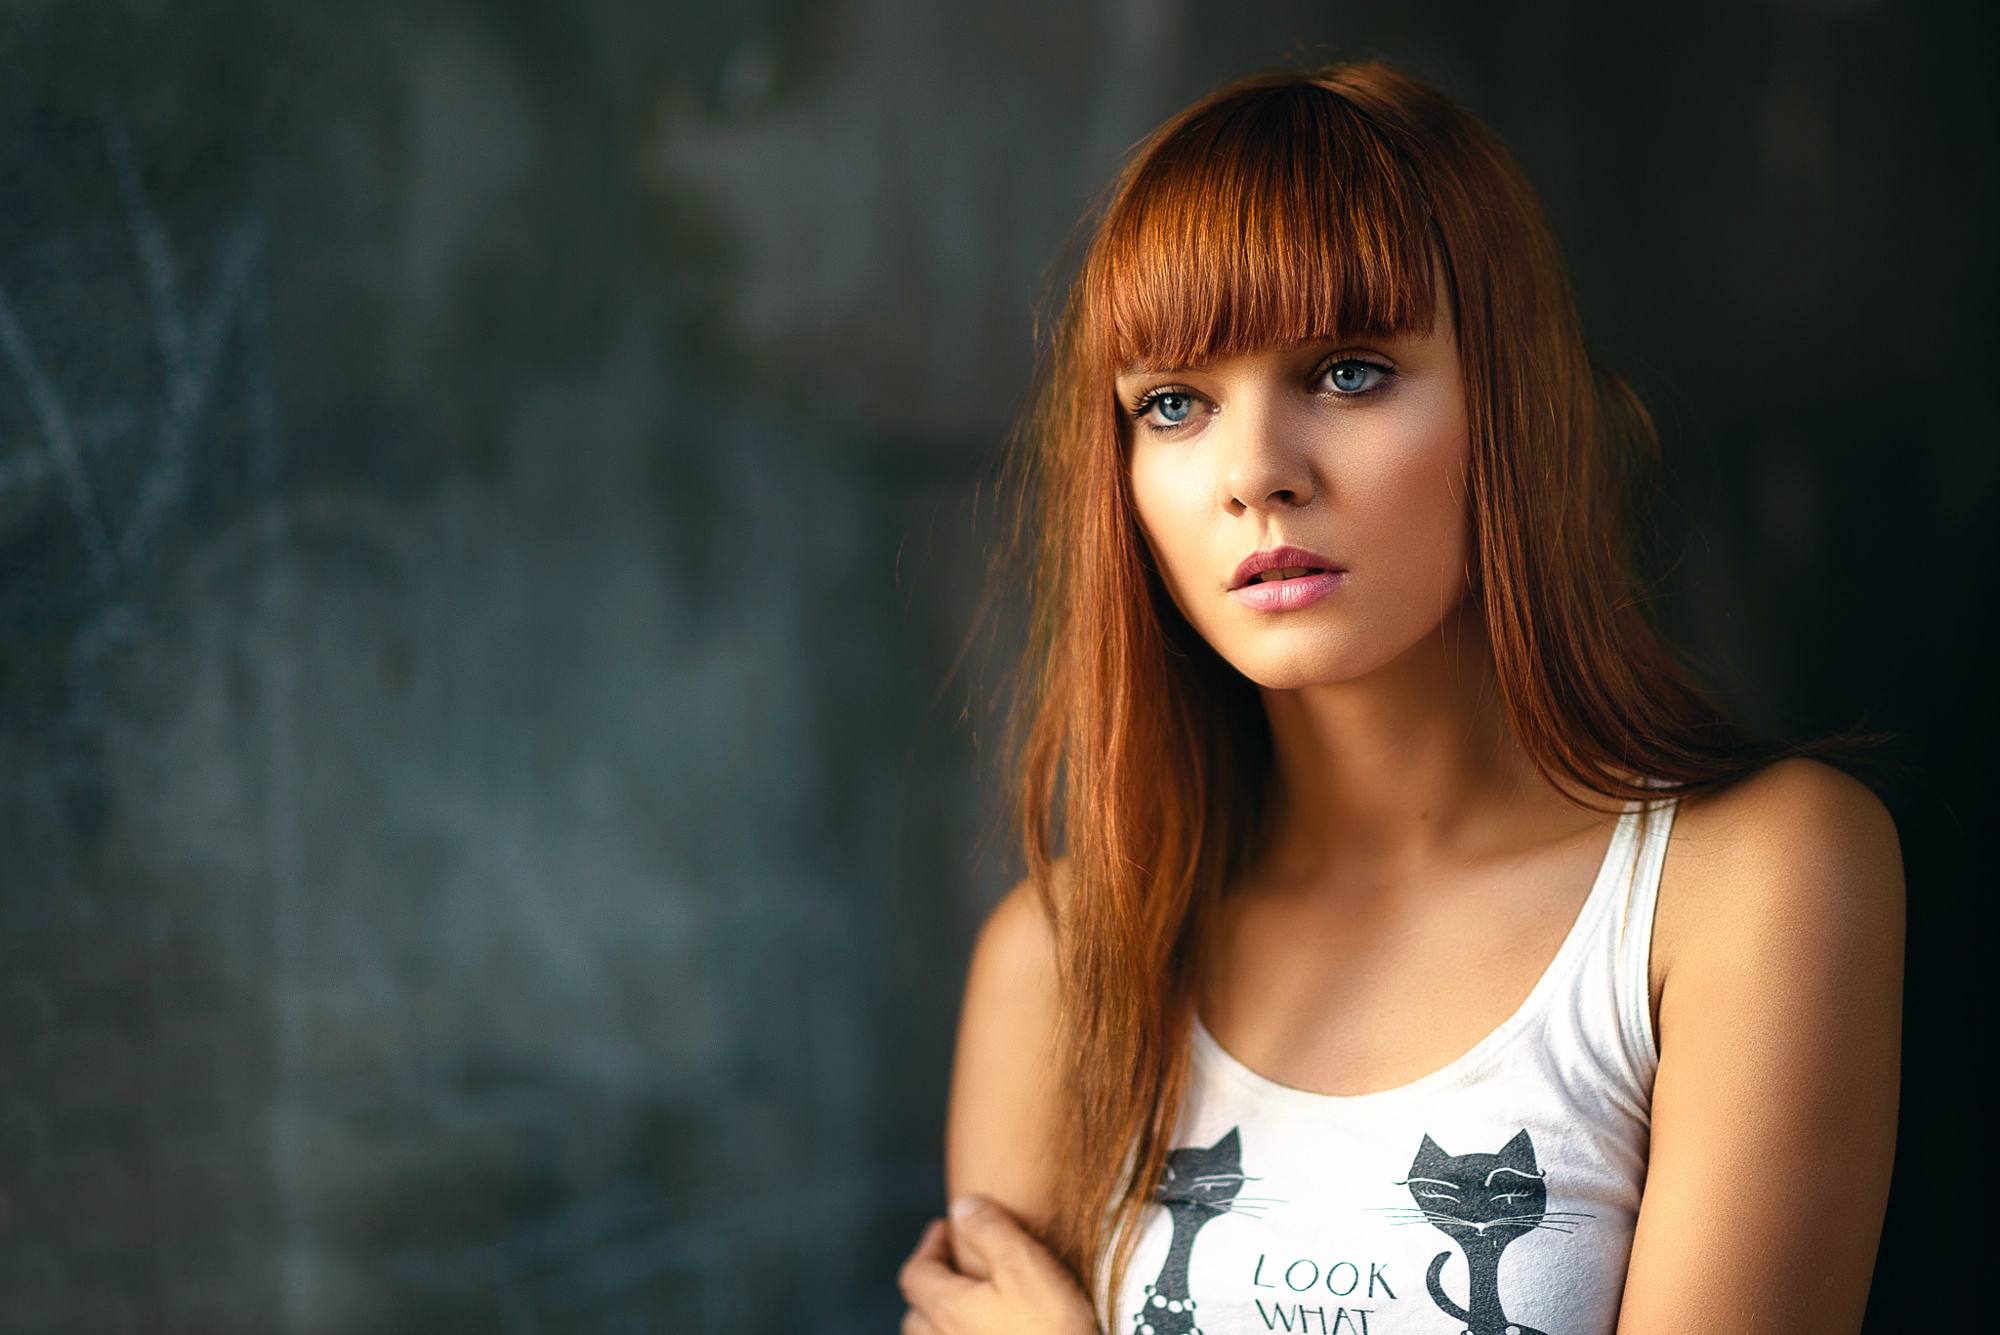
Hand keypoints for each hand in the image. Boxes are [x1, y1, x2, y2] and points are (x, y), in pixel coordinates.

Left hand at [898, 1196, 1100, 1334]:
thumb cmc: (1053, 1332)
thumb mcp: (1027, 1267)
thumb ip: (990, 1230)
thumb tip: (961, 1206)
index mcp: (948, 1311)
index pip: (915, 1273)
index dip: (928, 1245)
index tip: (945, 1228)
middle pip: (916, 1312)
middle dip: (931, 1283)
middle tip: (955, 1264)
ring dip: (941, 1318)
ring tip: (969, 1303)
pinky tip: (987, 1333)